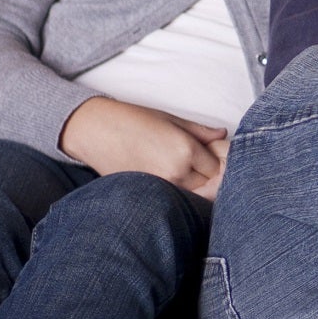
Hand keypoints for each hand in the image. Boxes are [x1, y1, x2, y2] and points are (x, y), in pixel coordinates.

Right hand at [59, 97, 229, 199]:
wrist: (94, 131)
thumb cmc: (132, 120)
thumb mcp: (171, 120)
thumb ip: (200, 131)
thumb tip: (223, 134)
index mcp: (186, 150)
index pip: (218, 167)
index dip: (217, 162)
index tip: (211, 156)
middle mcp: (176, 172)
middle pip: (208, 185)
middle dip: (208, 177)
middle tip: (199, 165)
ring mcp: (160, 186)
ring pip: (191, 195)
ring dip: (193, 187)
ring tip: (182, 170)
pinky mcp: (146, 193)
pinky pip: (171, 199)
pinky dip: (176, 192)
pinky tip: (168, 178)